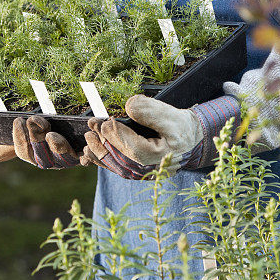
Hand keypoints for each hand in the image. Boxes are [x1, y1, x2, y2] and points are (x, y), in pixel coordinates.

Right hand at [0, 116, 79, 168]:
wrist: (76, 136)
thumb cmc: (45, 136)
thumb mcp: (24, 139)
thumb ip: (7, 146)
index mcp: (36, 157)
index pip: (24, 151)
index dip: (19, 138)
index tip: (17, 121)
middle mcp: (52, 161)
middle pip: (42, 154)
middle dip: (35, 138)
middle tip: (32, 121)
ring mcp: (70, 160)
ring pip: (63, 157)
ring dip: (57, 145)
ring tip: (51, 133)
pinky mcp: (87, 155)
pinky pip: (88, 158)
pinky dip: (87, 153)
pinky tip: (85, 142)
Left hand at [81, 95, 239, 178]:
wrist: (191, 142)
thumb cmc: (183, 129)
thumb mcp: (173, 116)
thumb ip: (151, 111)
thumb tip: (129, 106)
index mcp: (159, 156)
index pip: (132, 147)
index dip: (115, 134)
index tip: (103, 122)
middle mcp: (149, 169)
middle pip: (120, 158)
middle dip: (103, 142)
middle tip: (91, 129)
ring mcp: (142, 173)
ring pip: (116, 166)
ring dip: (100, 153)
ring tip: (88, 142)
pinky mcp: (137, 170)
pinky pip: (117, 168)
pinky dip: (103, 161)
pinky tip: (91, 154)